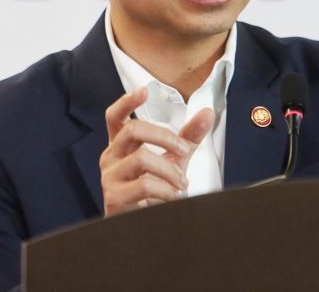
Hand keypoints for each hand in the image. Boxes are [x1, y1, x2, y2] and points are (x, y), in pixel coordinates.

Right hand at [99, 87, 215, 215]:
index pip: (115, 117)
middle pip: (132, 130)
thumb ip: (188, 137)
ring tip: (182, 184)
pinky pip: (143, 185)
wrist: (143, 227)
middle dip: (164, 136)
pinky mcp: (114, 197)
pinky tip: (172, 197)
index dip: (126, 102)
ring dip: (169, 170)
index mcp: (121, 145)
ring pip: (141, 158)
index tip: (144, 91)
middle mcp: (111, 157)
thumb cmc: (154, 190)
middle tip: (184, 150)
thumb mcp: (173, 160)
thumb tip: (208, 112)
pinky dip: (165, 190)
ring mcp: (110, 177)